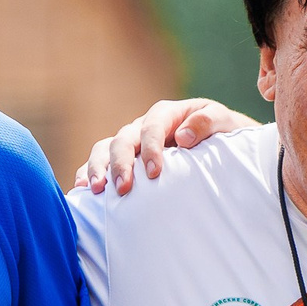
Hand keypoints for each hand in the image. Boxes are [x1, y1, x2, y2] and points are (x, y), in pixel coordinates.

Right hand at [75, 98, 256, 192]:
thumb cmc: (223, 132)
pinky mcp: (125, 159)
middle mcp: (143, 126)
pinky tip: (83, 191)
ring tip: (96, 190)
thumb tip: (183, 137)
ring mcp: (131, 142)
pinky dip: (88, 173)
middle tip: (123, 188)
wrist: (220, 142)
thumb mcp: (223, 121)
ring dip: (98, 168)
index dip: (150, 149)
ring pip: (105, 148)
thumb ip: (207, 122)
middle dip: (120, 163)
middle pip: (123, 139)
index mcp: (166, 114)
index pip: (152, 128)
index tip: (153, 173)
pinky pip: (101, 162)